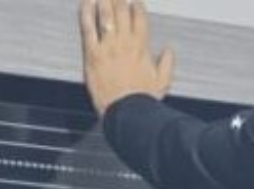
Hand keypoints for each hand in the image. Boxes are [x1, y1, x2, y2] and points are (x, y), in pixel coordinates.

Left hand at [80, 0, 175, 116]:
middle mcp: (125, 42)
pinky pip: (88, 28)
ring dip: (104, 0)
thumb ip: (167, 62)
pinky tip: (85, 2)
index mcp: (141, 46)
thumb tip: (169, 48)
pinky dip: (86, 13)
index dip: (136, 4)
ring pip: (105, 14)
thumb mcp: (163, 81)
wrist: (126, 112)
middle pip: (121, 10)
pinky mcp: (92, 54)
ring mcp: (108, 47)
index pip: (139, 16)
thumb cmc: (144, 100)